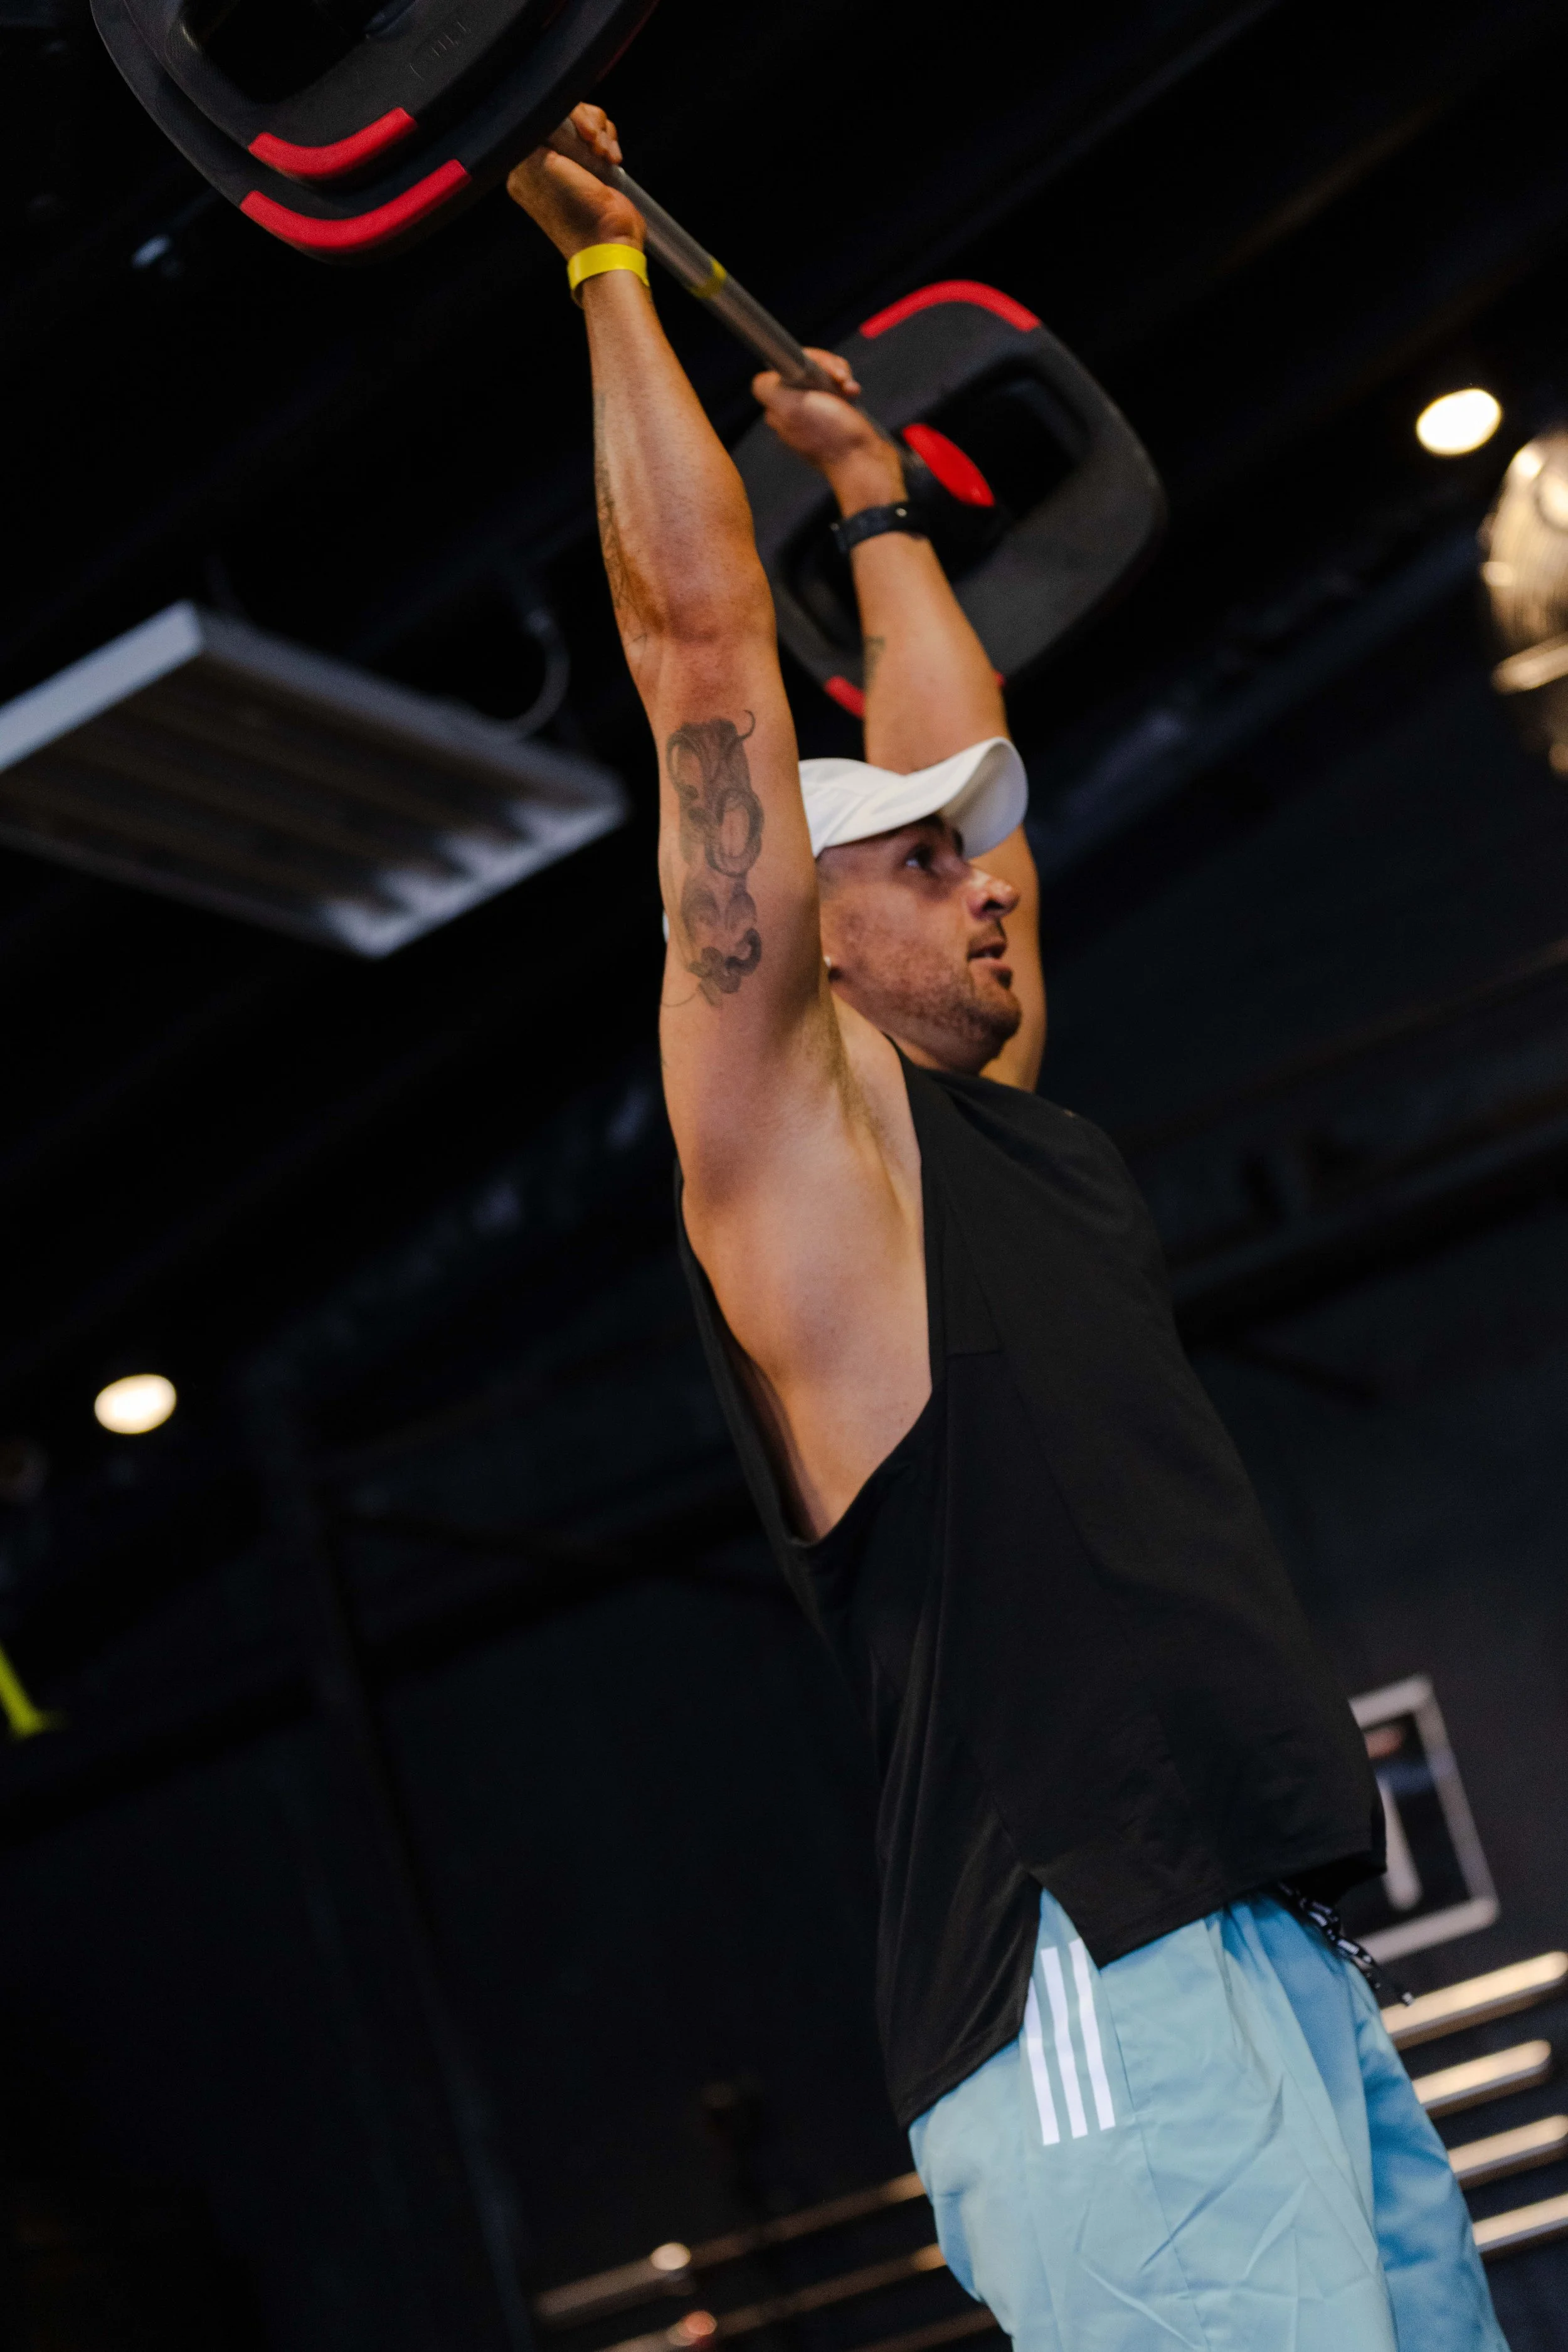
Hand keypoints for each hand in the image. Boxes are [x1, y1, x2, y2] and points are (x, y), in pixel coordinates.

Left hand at [507, 104, 643, 257]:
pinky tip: (612, 160)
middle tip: (594, 145)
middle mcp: (546, 161)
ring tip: (606, 157)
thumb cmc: (574, 211)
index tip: (579, 131)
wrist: (609, 240)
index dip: (563, 114)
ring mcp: (572, 163)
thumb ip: (529, 134)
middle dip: (586, 124)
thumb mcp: (538, 166)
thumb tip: (536, 111)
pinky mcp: (594, 166)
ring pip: (587, 122)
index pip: (540, 116)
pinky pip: (601, 135)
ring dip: (601, 135)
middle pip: (565, 114)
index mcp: (524, 164)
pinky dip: (610, 143)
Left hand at [753, 349, 905, 509]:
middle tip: (841, 380)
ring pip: (822, 375)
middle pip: (805, 367)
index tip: (823, 372)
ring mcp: (813, 411)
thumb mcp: (791, 408)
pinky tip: (853, 396)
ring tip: (850, 391)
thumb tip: (762, 380)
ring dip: (840, 377)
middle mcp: (791, 409)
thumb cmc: (831, 435)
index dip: (807, 361)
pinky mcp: (832, 414)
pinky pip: (836, 389)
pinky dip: (847, 388)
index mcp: (777, 406)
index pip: (786, 365)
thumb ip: (767, 389)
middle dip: (826, 368)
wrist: (862, 459)